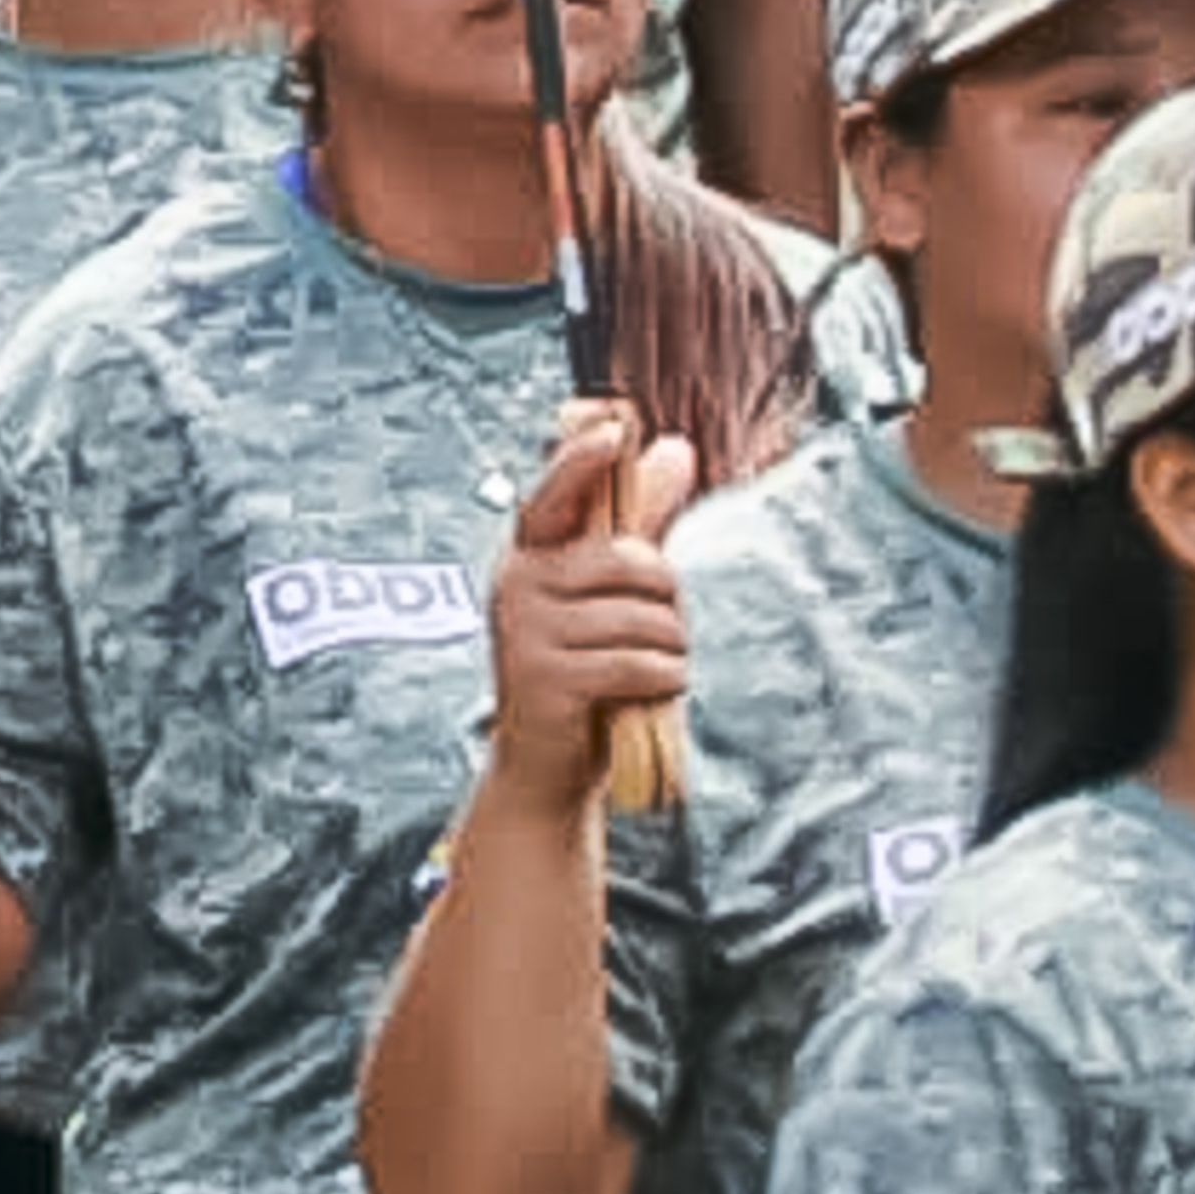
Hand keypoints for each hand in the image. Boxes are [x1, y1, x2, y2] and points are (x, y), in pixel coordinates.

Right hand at [480, 404, 698, 819]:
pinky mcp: (545, 679)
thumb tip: (675, 447)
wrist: (547, 765)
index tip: (613, 428)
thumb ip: (641, 520)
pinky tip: (653, 693)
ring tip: (651, 669)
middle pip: (630, 562)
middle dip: (668, 600)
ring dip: (671, 650)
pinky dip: (665, 681)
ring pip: (643, 618)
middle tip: (660, 634)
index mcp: (532, 553)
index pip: (557, 493)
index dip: (584, 460)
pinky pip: (638, 664)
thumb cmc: (586, 668)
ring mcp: (526, 631)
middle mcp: (519, 582)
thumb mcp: (610, 592)